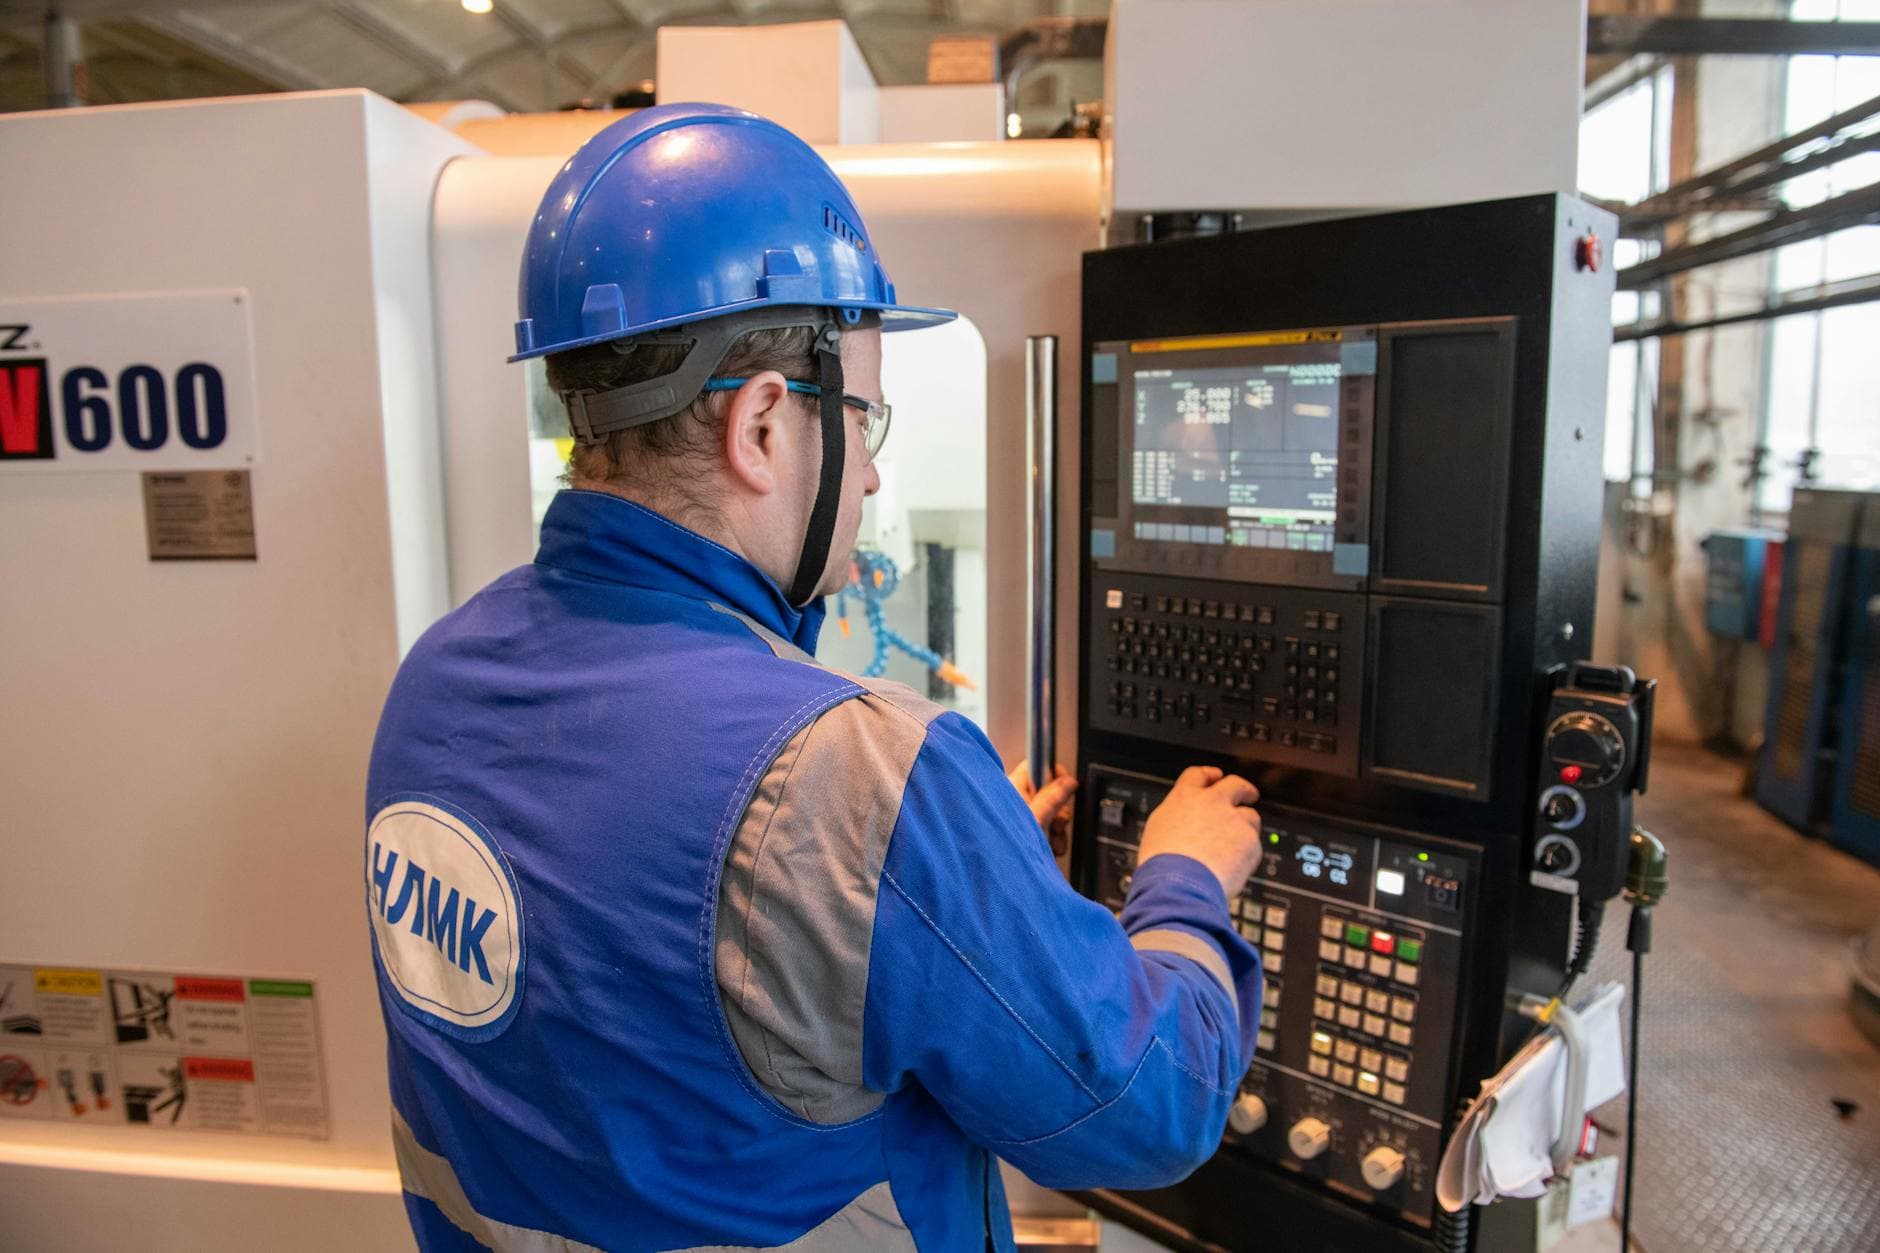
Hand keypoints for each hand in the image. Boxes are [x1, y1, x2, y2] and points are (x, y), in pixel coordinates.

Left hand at [1009, 760, 1077, 855]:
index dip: (1054, 774)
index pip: (1037, 765)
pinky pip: (1046, 829)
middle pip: (1048, 791)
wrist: (996, 874)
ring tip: (1052, 843)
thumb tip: (1068, 781)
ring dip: (1057, 830)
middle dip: (1059, 811)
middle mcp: (1015, 800)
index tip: (1066, 787)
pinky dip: (1052, 840)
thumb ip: (1052, 798)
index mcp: (1012, 788)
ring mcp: (1020, 818)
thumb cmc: (1002, 848)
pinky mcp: (1024, 834)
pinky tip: (1050, 850)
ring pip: (1050, 813)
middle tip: (1056, 824)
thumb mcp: (1035, 820)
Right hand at [1137, 766, 1261, 902]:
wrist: (1179, 884)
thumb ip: (1176, 820)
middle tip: (1248, 795)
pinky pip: (1254, 845)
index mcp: (1184, 798)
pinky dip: (1247, 856)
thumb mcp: (1158, 830)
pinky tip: (1235, 868)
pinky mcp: (1250, 841)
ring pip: (1250, 817)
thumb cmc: (1162, 864)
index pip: (1198, 775)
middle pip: (1235, 785)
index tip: (1215, 777)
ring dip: (1246, 827)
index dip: (1208, 775)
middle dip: (1243, 789)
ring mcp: (1234, 820)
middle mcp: (1212, 803)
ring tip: (1238, 846)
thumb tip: (1182, 825)